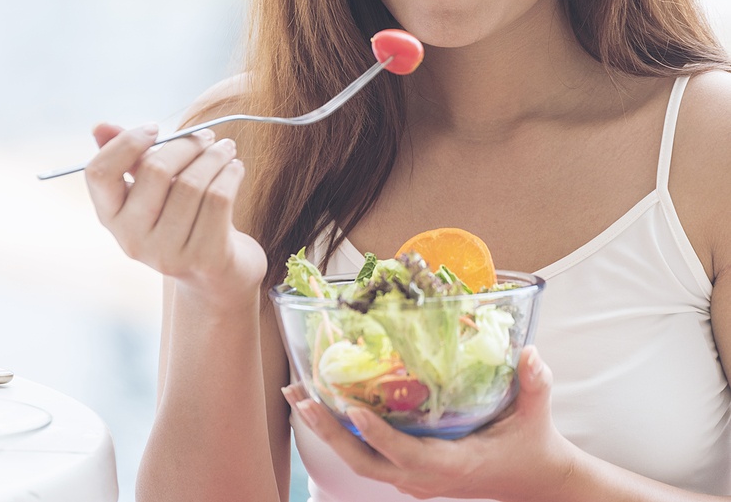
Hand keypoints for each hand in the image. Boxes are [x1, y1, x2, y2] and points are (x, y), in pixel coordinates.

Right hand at [85, 123, 266, 306]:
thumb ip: (129, 159)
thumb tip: (100, 126)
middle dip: (186, 144)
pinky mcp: (203, 258)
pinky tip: (235, 169)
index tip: (155, 128)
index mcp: (111, 217)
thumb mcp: (153, 192)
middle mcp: (132, 239)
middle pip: (155, 170)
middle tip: (207, 136)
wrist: (216, 275)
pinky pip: (219, 199)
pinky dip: (230, 175)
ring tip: (225, 150)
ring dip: (215, 157)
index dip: (126, 143)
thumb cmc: (182, 221)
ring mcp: (167, 253)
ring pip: (192, 183)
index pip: (99, 173)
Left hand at [284, 346, 573, 500]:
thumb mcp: (536, 413)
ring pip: (360, 460)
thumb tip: (531, 353)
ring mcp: (414, 480)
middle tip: (300, 397)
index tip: (352, 410)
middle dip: (329, 432)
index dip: (379, 436)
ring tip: (298, 397)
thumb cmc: (531, 444)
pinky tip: (324, 408)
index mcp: (454, 463)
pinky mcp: (408, 474)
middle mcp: (425, 477)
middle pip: (366, 462)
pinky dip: (342, 434)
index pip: (408, 455)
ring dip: (327, 430)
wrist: (532, 480)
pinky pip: (368, 457)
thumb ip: (535, 383)